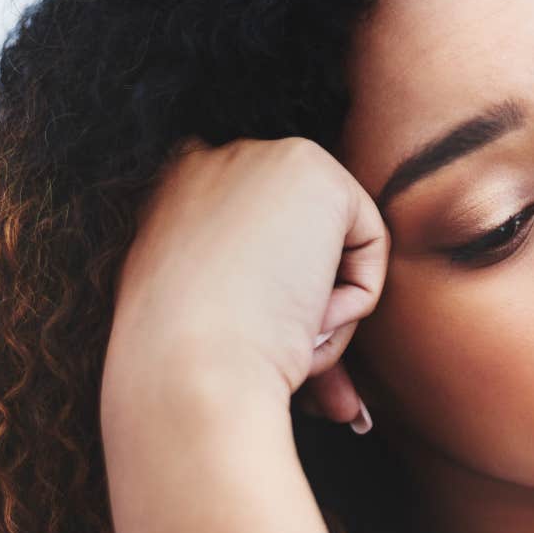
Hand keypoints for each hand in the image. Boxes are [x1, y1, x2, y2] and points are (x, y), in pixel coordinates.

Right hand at [102, 137, 386, 429]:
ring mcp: (254, 157)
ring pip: (335, 247)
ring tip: (281, 339)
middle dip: (310, 308)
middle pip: (299, 243)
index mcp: (163, 204)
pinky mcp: (310, 168)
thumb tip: (314, 316)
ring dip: (326, 310)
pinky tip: (303, 314)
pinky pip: (370, 244)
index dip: (272, 301)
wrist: (191, 375)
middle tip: (288, 359)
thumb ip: (245, 295)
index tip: (258, 350)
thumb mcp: (202, 324)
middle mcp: (202, 164)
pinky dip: (355, 298)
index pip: (252, 241)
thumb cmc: (190, 375)